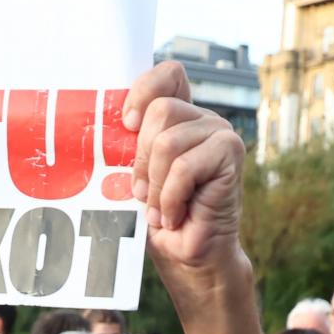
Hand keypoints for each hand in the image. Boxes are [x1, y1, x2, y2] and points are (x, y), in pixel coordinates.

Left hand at [125, 61, 244, 272]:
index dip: (144, 90)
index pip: (167, 76)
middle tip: (145, 193)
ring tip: (162, 209)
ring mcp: (220, 133)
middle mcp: (202, 119)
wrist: (189, 257)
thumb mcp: (136, 178)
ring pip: (168, 142)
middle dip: (141, 160)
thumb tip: (102, 129)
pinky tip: (175, 216)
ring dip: (156, 185)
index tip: (127, 124)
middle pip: (160, 112)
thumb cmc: (160, 219)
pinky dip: (171, 198)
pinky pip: (184, 167)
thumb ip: (130, 148)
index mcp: (179, 119)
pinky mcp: (231, 152)